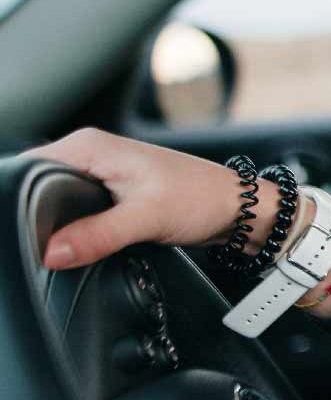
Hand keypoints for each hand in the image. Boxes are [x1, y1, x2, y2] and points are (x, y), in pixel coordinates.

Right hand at [20, 128, 274, 269]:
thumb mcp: (145, 218)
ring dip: (53, 223)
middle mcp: (90, 155)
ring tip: (58, 246)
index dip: (16, 200)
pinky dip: (73, 228)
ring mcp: (100, 174)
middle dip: (33, 216)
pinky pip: (75, 211)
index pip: (26, 168)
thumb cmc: (202, 198)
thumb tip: (51, 252)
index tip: (16, 232)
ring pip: (54, 201)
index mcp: (88, 147)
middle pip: (36, 187)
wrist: (239, 210)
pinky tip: (76, 244)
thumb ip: (96, 235)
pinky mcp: (111, 195)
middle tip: (39, 245)